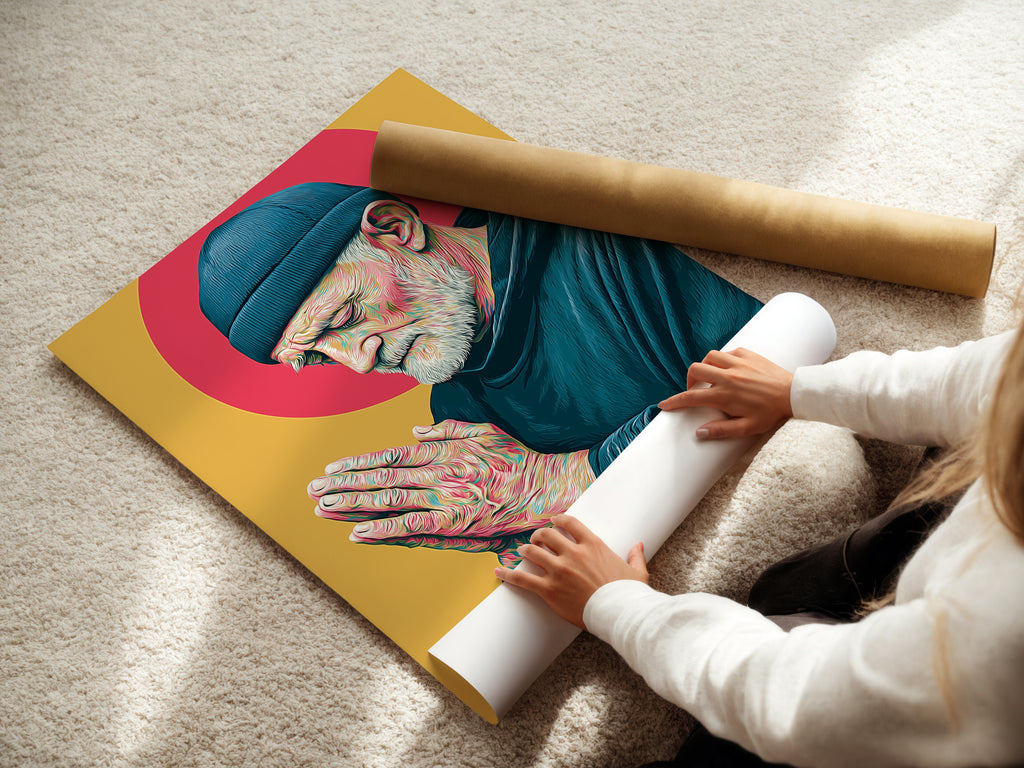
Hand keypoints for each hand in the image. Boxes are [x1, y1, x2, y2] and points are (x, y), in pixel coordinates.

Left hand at [308, 420, 594, 559]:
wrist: (545, 486)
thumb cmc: (517, 458)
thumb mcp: (482, 432)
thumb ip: (446, 431)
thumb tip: (415, 432)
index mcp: (442, 450)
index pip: (391, 456)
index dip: (359, 464)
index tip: (333, 470)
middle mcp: (437, 472)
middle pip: (382, 477)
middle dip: (345, 485)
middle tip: (314, 491)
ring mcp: (444, 497)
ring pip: (389, 500)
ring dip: (353, 505)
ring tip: (324, 508)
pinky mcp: (455, 522)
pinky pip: (411, 527)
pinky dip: (382, 530)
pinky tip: (358, 532)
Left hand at [495, 515, 647, 628]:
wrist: (620, 613)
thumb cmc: (629, 594)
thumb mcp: (636, 572)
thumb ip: (635, 556)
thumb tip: (639, 545)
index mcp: (593, 545)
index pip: (570, 523)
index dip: (558, 520)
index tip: (553, 521)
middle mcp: (573, 553)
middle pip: (547, 535)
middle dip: (539, 535)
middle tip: (536, 539)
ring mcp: (559, 570)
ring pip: (533, 552)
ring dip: (525, 550)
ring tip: (522, 551)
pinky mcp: (549, 589)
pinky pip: (523, 579)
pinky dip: (508, 574)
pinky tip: (498, 571)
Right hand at [658, 348, 792, 438]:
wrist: (794, 394)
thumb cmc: (771, 413)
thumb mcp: (747, 428)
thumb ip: (722, 430)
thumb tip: (699, 432)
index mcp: (725, 395)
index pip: (691, 398)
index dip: (674, 401)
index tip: (664, 405)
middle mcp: (728, 376)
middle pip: (695, 370)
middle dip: (689, 380)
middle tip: (695, 390)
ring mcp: (738, 363)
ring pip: (709, 357)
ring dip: (705, 367)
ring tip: (711, 378)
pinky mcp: (748, 354)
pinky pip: (727, 352)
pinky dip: (722, 360)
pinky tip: (728, 369)